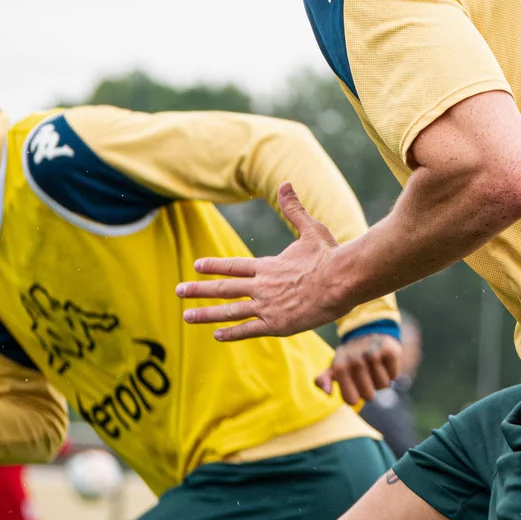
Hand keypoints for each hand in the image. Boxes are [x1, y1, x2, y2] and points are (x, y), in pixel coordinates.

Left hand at [177, 182, 347, 341]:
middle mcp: (262, 286)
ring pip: (230, 311)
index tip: (196, 266)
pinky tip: (216, 335)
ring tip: (186, 316)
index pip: (234, 266)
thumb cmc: (329, 254)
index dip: (214, 266)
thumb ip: (294, 209)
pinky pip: (248, 329)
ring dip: (206, 314)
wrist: (342, 280)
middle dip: (199, 290)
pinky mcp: (277, 324)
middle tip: (178, 290)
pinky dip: (231, 333)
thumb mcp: (311, 229)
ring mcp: (267, 306)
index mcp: (268, 266)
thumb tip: (286, 184)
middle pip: (224, 288)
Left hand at [316, 333, 400, 404]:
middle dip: (369, 389)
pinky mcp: (389, 349)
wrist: (369, 332)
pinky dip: (391, 372)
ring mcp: (373, 353)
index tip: (353, 387)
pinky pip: (394, 375)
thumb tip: (327, 393)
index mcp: (340, 366)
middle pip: (368, 396)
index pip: (351, 400)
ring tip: (374, 367)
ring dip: (380, 380)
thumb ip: (324, 380)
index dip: (355, 397)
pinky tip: (384, 361)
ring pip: (383, 385)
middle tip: (365, 375)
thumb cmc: (350, 357)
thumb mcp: (335, 367)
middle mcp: (355, 359)